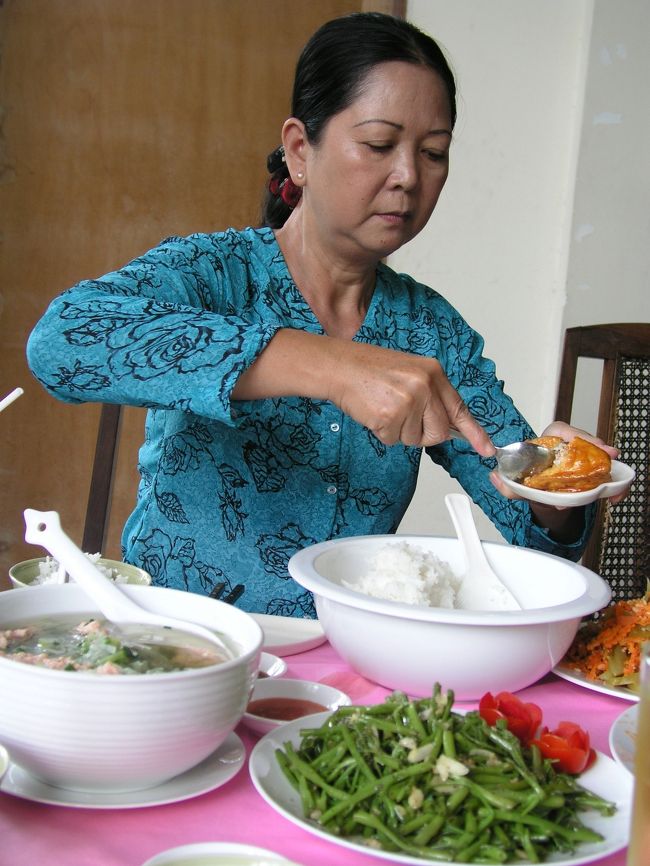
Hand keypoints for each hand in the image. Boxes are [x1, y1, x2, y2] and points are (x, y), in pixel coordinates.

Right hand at [233, 329, 492, 453]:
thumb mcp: (408, 372)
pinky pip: (393, 440)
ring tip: (383, 407)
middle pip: (439, 433)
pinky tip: (373, 411)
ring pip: (414, 439)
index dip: (474, 432)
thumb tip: (447, 426)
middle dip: (422, 434)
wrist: (339, 366)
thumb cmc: (369, 369)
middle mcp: (425, 386)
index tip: (487, 449)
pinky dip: (381, 432)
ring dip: (398, 431)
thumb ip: (430, 395)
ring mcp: (409, 402)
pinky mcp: (390, 416)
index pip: (460, 408)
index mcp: (433, 372)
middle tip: (402, 416)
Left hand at [490, 421, 630, 509]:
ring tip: (613, 487)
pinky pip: (609, 476)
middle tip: (609, 457)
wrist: (542, 493)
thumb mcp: (518, 483)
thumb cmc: (533, 479)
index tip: (589, 441)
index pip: (563, 430)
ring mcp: (584, 460)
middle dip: (600, 450)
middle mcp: (570, 447)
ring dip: (610, 471)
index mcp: (550, 439)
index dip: (576, 435)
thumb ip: (506, 483)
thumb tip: (495, 476)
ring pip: (602, 459)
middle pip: (589, 443)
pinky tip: (615, 497)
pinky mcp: (594, 473)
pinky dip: (616, 486)